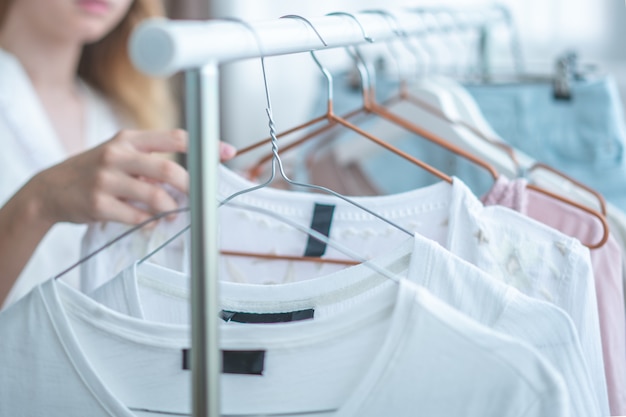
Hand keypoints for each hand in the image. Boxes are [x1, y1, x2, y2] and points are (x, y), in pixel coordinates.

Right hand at [28, 129, 235, 225]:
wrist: (50, 189)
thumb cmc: (94, 171)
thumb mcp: (120, 155)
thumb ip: (151, 162)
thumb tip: (189, 179)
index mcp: (128, 139)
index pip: (175, 137)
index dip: (204, 145)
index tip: (227, 152)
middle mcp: (117, 155)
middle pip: (169, 169)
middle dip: (192, 186)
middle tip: (200, 197)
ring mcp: (106, 179)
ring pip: (156, 196)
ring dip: (171, 209)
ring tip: (172, 214)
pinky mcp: (98, 204)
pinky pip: (137, 217)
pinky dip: (149, 222)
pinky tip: (149, 222)